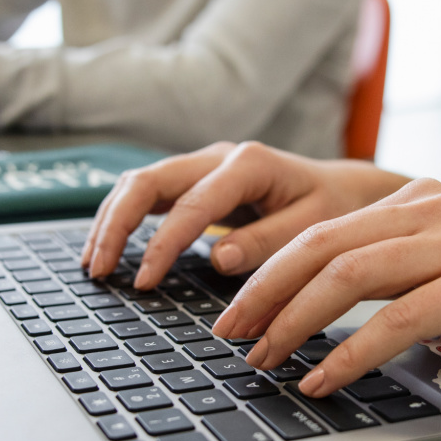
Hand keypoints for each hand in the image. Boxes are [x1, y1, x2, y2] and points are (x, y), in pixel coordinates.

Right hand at [81, 141, 409, 288]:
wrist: (346, 191)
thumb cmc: (335, 210)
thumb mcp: (315, 229)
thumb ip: (268, 243)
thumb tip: (217, 257)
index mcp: (250, 164)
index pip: (191, 205)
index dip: (162, 245)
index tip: (144, 283)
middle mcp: (220, 157)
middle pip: (149, 181)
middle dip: (116, 225)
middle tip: (99, 271)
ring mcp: (204, 166)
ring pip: (140, 183)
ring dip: (110, 221)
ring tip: (93, 265)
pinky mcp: (196, 181)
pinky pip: (149, 194)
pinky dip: (123, 220)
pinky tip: (108, 251)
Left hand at [211, 178, 440, 396]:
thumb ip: (390, 281)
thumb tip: (309, 317)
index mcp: (417, 202)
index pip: (319, 230)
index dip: (266, 273)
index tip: (232, 313)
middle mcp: (434, 206)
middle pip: (321, 245)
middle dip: (263, 294)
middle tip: (228, 336)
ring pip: (349, 276)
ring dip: (294, 323)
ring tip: (265, 361)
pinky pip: (398, 318)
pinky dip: (350, 354)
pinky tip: (324, 380)